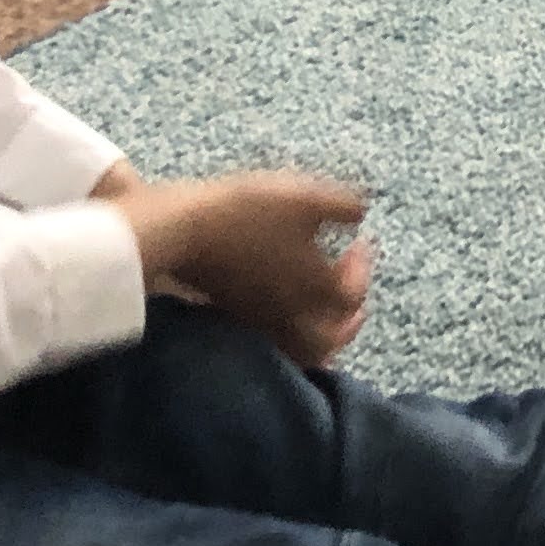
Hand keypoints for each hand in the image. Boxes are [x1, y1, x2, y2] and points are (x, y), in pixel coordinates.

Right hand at [112, 169, 374, 363]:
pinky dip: (287, 335)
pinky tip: (283, 309)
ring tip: (321, 310)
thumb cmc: (248, 213)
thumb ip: (344, 206)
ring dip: (321, 333)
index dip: (363, 267)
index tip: (361, 241)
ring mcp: (263, 323)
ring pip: (302, 347)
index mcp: (320, 290)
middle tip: (352, 293)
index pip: (354, 292)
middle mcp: (296, 317)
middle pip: (333, 335)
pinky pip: (272, 343)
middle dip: (348, 315)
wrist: (182, 230)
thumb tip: (361, 210)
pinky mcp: (235, 319)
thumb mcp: (306, 198)